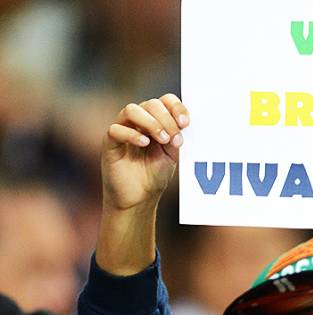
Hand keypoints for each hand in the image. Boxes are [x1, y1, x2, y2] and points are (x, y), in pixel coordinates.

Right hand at [96, 94, 188, 275]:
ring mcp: (122, 130)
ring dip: (151, 122)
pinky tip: (145, 144)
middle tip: (174, 137)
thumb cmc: (155, 175)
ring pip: (131, 110)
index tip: (186, 122)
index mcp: (156, 121)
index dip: (176, 107)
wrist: (139, 198)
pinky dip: (132, 134)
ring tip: (163, 139)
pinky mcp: (109, 143)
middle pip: (150, 103)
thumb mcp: (171, 154)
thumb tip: (182, 121)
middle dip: (166, 118)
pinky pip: (116, 129)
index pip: (164, 101)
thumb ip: (175, 136)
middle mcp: (138, 122)